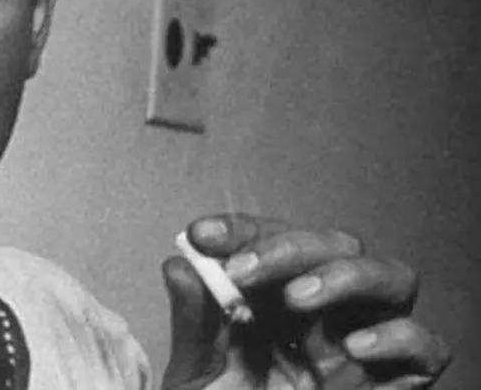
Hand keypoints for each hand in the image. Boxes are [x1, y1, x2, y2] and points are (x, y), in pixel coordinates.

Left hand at [160, 214, 451, 389]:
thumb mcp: (199, 370)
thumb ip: (194, 320)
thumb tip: (180, 264)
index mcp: (277, 293)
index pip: (271, 240)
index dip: (240, 231)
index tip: (201, 236)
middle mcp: (328, 309)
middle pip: (336, 246)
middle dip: (288, 248)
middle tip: (241, 270)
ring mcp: (364, 341)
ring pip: (392, 278)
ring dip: (346, 276)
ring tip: (297, 298)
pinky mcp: (394, 382)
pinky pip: (426, 347)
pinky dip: (398, 338)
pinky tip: (354, 347)